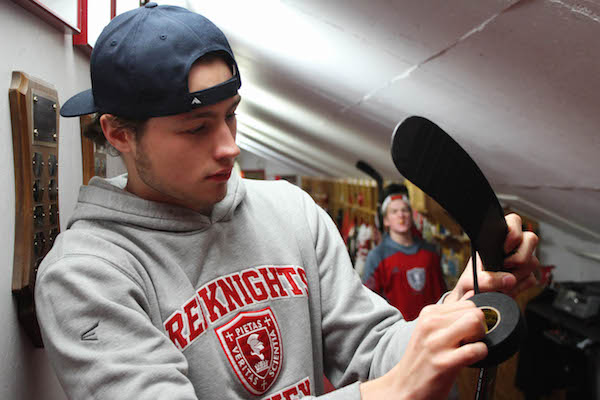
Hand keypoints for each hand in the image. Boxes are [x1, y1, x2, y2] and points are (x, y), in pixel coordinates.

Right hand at [360, 301, 486, 399]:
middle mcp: (431, 324)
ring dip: (479, 338)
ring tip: (468, 348)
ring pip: (475, 323)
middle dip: (479, 327)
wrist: (405, 386)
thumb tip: (473, 294)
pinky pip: (476, 349)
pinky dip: (480, 354)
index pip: (467, 303)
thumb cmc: (422, 359)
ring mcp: (436, 342)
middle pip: (474, 311)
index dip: (472, 318)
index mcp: (428, 313)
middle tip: (468, 341)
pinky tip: (469, 360)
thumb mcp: (431, 329)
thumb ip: (451, 314)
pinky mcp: (444, 362)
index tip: (465, 332)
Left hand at [445, 213, 539, 303]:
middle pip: (531, 239)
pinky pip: (531, 279)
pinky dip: (519, 287)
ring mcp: (522, 261)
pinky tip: (506, 290)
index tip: (504, 249)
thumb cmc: (471, 283)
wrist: (475, 299)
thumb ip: (486, 280)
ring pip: (533, 261)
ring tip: (500, 283)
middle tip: (505, 266)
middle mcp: (512, 247)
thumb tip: (509, 279)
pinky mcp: (527, 276)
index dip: (514, 232)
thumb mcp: (470, 282)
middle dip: (520, 256)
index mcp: (497, 239)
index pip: (514, 222)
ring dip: (517, 275)